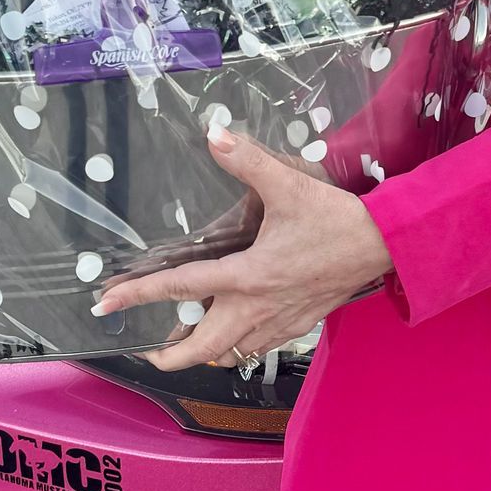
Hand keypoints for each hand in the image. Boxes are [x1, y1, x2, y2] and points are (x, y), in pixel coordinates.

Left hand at [91, 125, 392, 373]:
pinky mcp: (298, 325)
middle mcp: (255, 308)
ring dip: (204, 352)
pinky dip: (239, 346)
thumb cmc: (336, 220)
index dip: (138, 295)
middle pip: (201, 348)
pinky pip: (258, 347)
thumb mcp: (289, 186)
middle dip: (168, 355)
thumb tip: (214, 135)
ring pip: (230, 353)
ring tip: (187, 340)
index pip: (180, 288)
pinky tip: (238, 330)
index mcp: (245, 277)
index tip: (107, 304)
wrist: (384, 246)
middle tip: (148, 350)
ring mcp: (277, 322)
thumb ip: (248, 161)